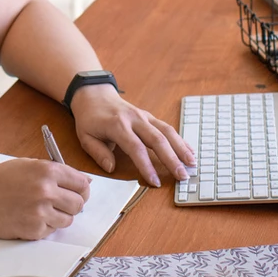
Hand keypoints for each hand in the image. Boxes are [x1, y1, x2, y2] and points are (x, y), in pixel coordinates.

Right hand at [0, 158, 90, 240]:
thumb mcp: (27, 165)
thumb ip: (56, 171)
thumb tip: (86, 181)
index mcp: (47, 170)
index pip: (83, 183)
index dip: (82, 189)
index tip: (78, 192)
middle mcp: (46, 191)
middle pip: (79, 204)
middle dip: (73, 204)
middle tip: (60, 203)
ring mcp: (40, 212)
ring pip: (68, 220)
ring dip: (59, 216)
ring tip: (41, 210)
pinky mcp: (33, 230)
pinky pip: (51, 231)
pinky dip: (44, 226)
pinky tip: (29, 217)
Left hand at [70, 85, 194, 186]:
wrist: (94, 95)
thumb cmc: (90, 119)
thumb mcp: (85, 137)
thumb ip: (98, 153)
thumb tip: (111, 168)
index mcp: (117, 125)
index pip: (136, 148)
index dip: (147, 166)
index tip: (155, 182)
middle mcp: (134, 119)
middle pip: (157, 139)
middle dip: (172, 159)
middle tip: (182, 176)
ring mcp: (144, 116)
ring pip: (167, 132)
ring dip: (181, 148)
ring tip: (192, 164)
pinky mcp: (150, 117)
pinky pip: (167, 128)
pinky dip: (179, 140)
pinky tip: (189, 151)